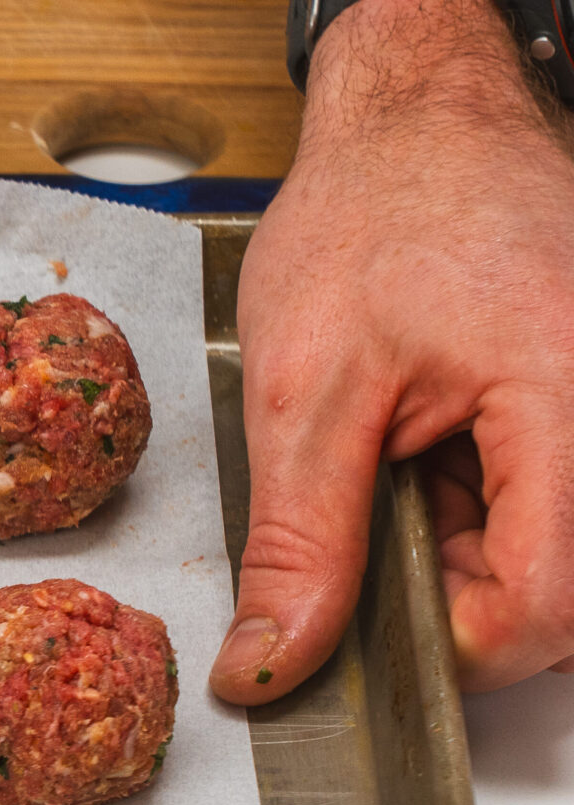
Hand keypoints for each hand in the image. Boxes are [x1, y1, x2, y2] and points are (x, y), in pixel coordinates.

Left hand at [224, 0, 573, 699]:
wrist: (420, 127)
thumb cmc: (370, 221)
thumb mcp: (302, 393)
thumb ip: (302, 541)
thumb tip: (273, 663)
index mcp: (565, 401)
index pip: (546, 605)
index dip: (454, 649)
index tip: (370, 639)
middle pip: (557, 594)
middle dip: (454, 592)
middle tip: (373, 516)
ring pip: (548, 557)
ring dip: (463, 548)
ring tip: (400, 460)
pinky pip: (547, 508)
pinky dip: (479, 507)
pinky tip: (428, 452)